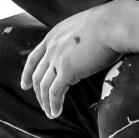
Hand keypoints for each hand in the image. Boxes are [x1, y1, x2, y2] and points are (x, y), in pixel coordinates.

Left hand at [20, 3, 123, 118]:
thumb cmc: (108, 24)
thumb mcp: (82, 28)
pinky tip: (56, 113)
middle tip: (42, 104)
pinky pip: (55, 93)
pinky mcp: (67, 71)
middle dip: (38, 93)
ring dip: (46, 102)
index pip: (34, 57)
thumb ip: (76, 39)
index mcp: (54, 35)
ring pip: (44, 86)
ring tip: (50, 113)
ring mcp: (57, 59)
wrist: (114, 24)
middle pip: (37, 75)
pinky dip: (54, 105)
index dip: (27, 73)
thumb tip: (84, 49)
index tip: (24, 85)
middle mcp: (52, 47)